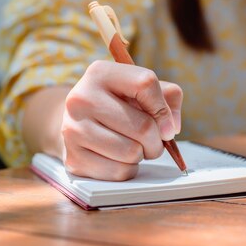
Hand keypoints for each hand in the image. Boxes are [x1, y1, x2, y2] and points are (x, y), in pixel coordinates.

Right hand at [61, 60, 182, 180]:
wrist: (79, 123)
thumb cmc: (119, 104)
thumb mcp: (142, 89)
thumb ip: (168, 97)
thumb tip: (171, 127)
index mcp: (100, 73)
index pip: (145, 83)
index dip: (164, 108)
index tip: (168, 126)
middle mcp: (81, 98)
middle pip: (143, 126)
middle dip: (157, 140)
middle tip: (153, 141)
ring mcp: (73, 129)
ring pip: (132, 152)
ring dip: (142, 154)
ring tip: (134, 146)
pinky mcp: (73, 159)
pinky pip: (119, 172)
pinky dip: (128, 169)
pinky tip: (119, 158)